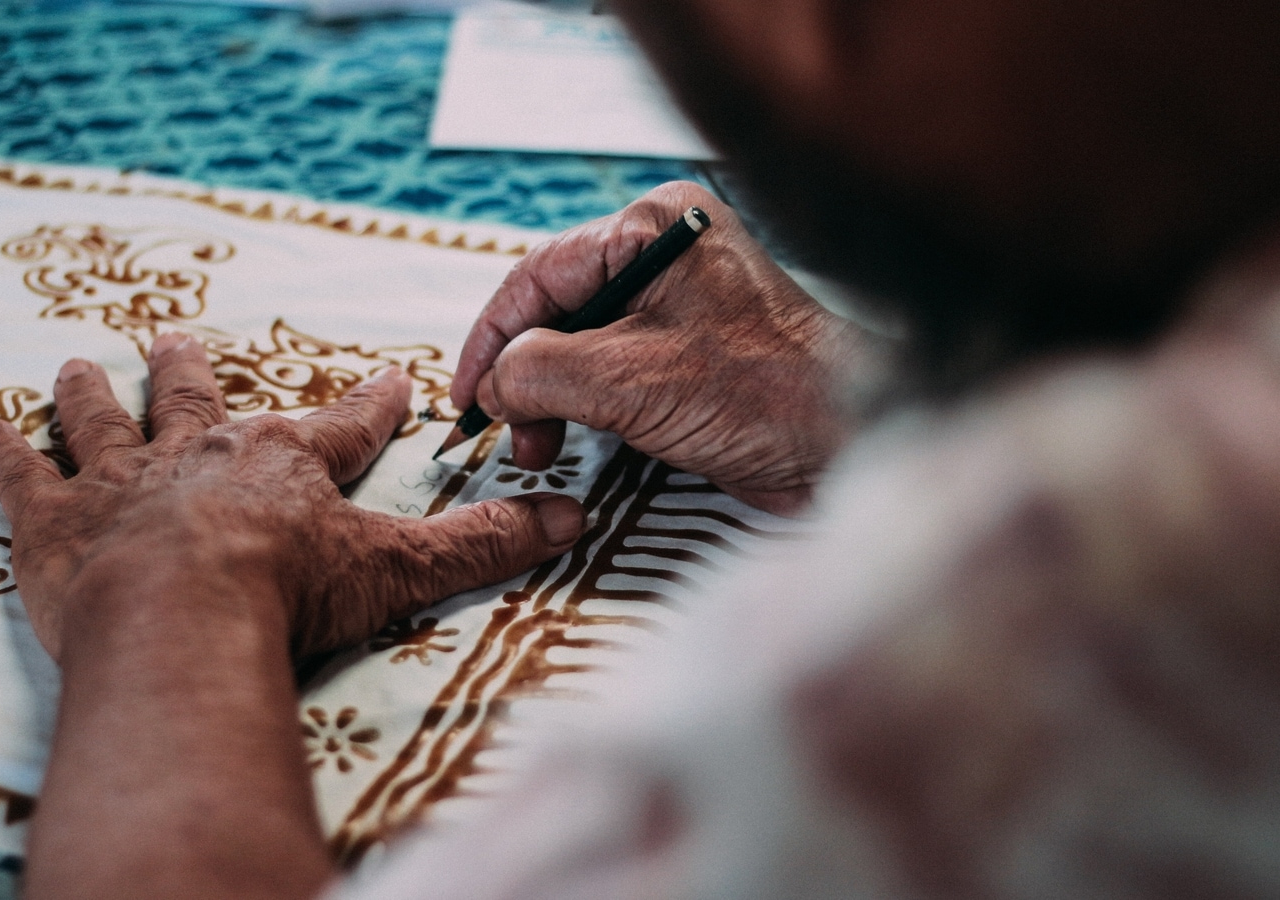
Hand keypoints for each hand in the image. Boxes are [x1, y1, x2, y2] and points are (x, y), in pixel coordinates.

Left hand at [0, 332, 585, 660]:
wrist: (185, 615)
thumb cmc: (292, 589)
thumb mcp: (401, 571)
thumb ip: (482, 546)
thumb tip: (574, 518)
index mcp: (286, 465)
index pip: (343, 426)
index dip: (370, 404)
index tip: (389, 379)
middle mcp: (201, 455)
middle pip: (197, 402)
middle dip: (191, 373)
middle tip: (177, 340)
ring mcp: (121, 482)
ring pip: (102, 422)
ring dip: (89, 395)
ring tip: (74, 366)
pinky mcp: (54, 522)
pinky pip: (20, 476)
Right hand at [451, 182, 860, 514]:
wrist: (850, 445)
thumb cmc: (763, 393)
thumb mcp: (628, 379)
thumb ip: (540, 372)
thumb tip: (492, 386)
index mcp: (654, 226)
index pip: (539, 275)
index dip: (491, 339)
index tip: (466, 397)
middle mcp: (666, 253)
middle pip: (557, 310)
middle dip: (523, 376)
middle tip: (508, 433)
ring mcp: (681, 302)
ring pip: (581, 345)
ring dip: (550, 400)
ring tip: (541, 449)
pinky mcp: (691, 352)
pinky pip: (614, 371)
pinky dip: (586, 408)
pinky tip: (575, 441)